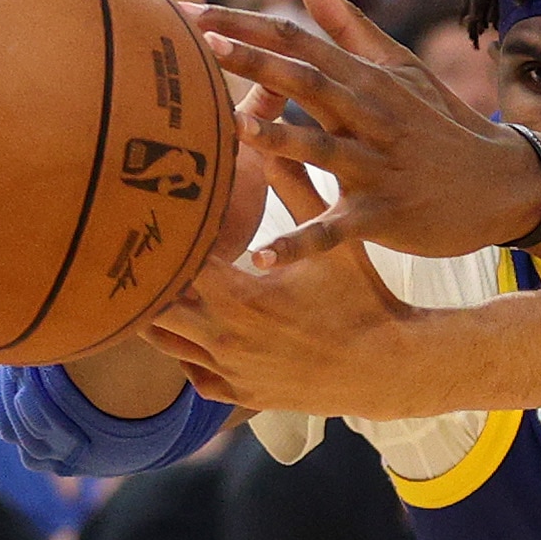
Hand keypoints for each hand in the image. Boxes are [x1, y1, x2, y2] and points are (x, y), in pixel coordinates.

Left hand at [147, 147, 426, 416]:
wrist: (385, 368)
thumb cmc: (362, 301)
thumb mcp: (333, 244)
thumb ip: (298, 192)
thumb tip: (275, 145)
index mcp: (242, 299)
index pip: (177, 267)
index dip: (168, 241)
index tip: (162, 219)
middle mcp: (226, 339)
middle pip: (156, 308)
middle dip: (155, 280)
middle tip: (155, 252)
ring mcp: (231, 372)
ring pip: (168, 345)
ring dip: (166, 317)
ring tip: (169, 287)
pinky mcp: (243, 394)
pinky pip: (195, 378)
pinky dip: (190, 355)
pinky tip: (202, 333)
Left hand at [183, 0, 540, 262]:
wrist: (501, 182)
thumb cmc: (439, 122)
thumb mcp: (399, 67)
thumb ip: (345, 24)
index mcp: (366, 79)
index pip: (299, 41)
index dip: (245, 27)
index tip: (191, 15)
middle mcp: (371, 115)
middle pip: (308, 82)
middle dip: (254, 63)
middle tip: (202, 47)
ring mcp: (379, 165)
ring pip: (325, 149)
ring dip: (281, 139)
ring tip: (237, 129)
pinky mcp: (385, 215)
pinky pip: (338, 230)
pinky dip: (301, 244)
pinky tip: (262, 259)